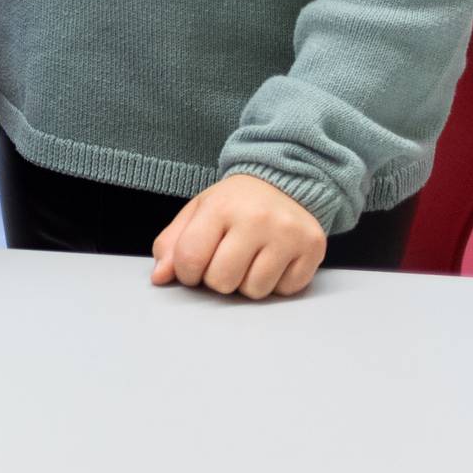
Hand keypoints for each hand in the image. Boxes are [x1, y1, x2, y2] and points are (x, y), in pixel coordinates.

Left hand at [150, 174, 327, 298]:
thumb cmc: (236, 203)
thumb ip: (172, 244)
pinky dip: (276, 283)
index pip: (190, 260)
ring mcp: (288, 234)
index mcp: (220, 206)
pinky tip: (274, 260)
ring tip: (250, 258)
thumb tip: (159, 277)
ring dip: (247, 283)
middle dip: (217, 278)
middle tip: (226, 259)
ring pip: (255, 291)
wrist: (285, 181)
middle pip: (222, 281)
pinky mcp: (313, 248)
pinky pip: (285, 291)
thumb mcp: (198, 212)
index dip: (186, 273)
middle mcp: (257, 219)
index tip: (194, 266)